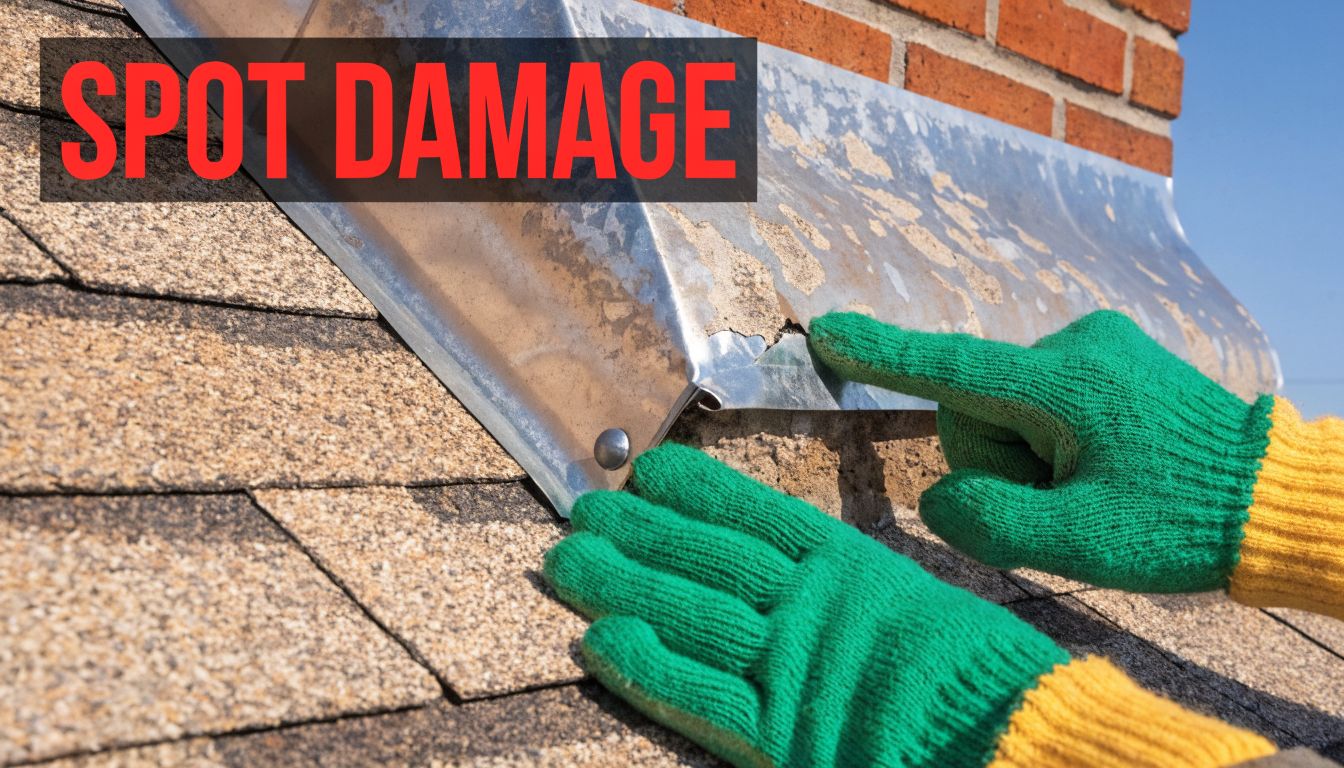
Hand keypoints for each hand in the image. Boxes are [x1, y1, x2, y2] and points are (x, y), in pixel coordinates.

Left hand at [544, 444, 1067, 767]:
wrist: (1016, 733)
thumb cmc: (986, 676)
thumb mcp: (921, 610)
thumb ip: (858, 594)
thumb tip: (810, 576)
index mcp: (850, 567)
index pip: (756, 516)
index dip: (696, 491)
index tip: (648, 469)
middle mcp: (810, 604)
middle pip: (708, 556)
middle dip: (641, 531)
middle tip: (582, 509)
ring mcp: (791, 663)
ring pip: (691, 611)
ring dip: (625, 583)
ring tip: (568, 561)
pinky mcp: (784, 730)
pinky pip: (702, 694)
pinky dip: (649, 667)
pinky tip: (600, 641)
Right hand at [808, 310, 1274, 592]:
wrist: (1270, 499)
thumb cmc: (1178, 522)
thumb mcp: (1077, 543)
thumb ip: (985, 522)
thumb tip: (940, 499)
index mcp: (1061, 384)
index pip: (948, 368)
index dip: (881, 353)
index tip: (826, 331)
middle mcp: (1074, 346)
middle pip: (975, 408)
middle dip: (998, 462)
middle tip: (1063, 504)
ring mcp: (1097, 345)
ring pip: (1007, 407)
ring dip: (1028, 456)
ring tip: (1092, 488)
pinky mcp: (1113, 356)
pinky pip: (1042, 398)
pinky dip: (1051, 439)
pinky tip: (1103, 467)